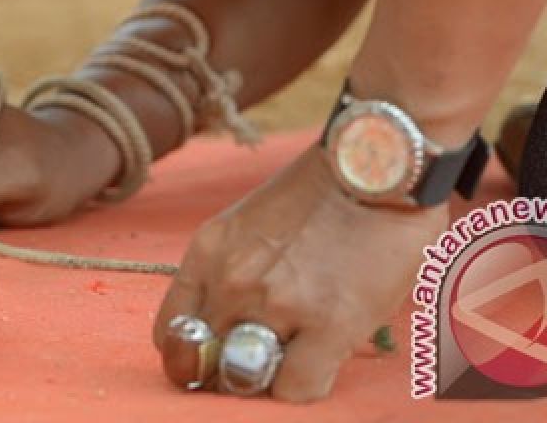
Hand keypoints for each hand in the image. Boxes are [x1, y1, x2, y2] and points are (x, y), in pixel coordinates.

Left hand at [154, 144, 448, 401]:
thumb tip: (231, 321)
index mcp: (208, 251)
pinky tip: (322, 360)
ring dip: (270, 374)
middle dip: (232, 365)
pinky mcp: (328, 322)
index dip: (194, 354)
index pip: (170, 331)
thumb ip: (233, 267)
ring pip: (248, 378)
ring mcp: (276, 303)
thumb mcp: (250, 221)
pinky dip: (304, 385)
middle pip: (207, 361)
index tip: (218, 355)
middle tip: (263, 354)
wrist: (376, 158)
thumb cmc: (323, 189)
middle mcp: (231, 279)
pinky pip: (296, 387)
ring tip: (296, 353)